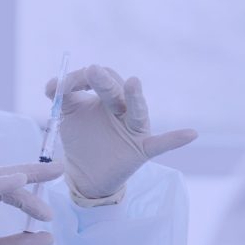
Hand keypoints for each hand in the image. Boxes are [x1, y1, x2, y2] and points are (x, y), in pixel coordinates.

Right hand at [0, 162, 63, 244]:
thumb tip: (48, 237)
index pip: (4, 186)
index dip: (30, 182)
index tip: (55, 181)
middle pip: (2, 176)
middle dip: (32, 171)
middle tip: (60, 168)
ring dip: (25, 184)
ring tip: (49, 197)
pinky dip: (1, 184)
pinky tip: (22, 182)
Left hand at [46, 64, 197, 200]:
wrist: (84, 173)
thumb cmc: (80, 138)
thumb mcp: (67, 114)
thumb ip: (60, 96)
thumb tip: (53, 83)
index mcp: (107, 97)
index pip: (100, 79)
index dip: (81, 79)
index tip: (61, 86)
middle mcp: (124, 109)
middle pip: (116, 90)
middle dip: (103, 82)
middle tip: (92, 71)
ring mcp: (135, 129)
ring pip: (138, 111)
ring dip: (135, 97)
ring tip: (133, 83)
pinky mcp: (141, 150)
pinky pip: (161, 144)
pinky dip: (175, 139)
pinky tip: (191, 134)